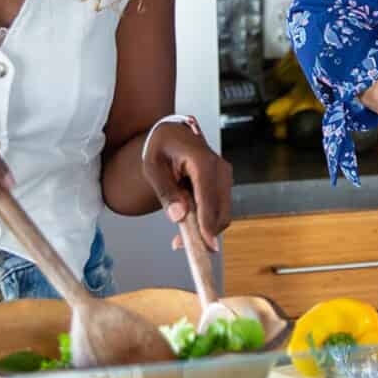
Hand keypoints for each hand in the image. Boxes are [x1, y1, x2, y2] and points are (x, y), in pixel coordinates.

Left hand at [141, 122, 232, 251]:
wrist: (174, 132)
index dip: (207, 223)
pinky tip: (188, 224)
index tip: (204, 245)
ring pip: (222, 214)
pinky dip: (207, 221)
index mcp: (203, 161)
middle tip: (179, 245)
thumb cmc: (162, 146)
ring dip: (205, 230)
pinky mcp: (224, 184)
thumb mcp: (153, 166)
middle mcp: (220, 169)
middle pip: (221, 211)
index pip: (208, 198)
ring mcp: (225, 176)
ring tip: (179, 237)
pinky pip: (219, 209)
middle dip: (205, 234)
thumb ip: (165, 191)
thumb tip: (179, 216)